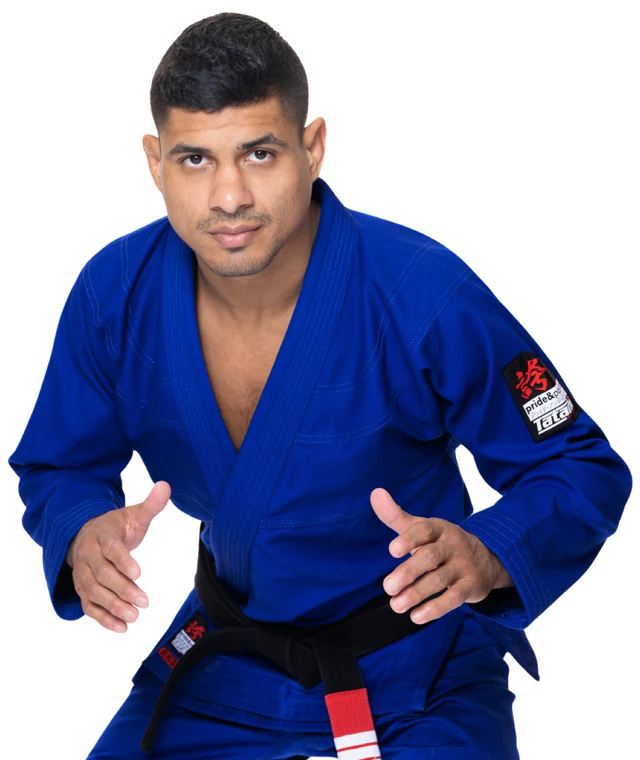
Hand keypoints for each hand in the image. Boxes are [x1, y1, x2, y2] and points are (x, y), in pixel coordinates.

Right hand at [66, 481, 170, 632]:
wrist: (85, 535)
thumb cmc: (115, 527)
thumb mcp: (133, 514)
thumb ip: (151, 505)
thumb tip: (166, 485)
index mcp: (102, 536)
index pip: (111, 549)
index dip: (123, 561)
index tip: (139, 573)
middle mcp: (88, 556)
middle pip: (102, 575)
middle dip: (123, 590)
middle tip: (144, 602)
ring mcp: (83, 574)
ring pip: (94, 593)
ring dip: (113, 606)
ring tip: (134, 616)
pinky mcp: (82, 590)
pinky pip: (88, 606)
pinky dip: (103, 619)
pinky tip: (121, 627)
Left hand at [370, 487, 512, 624]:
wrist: (486, 558)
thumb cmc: (441, 542)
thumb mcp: (421, 527)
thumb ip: (396, 515)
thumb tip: (375, 493)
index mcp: (439, 528)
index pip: (424, 530)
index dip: (409, 539)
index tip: (392, 551)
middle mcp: (452, 545)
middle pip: (430, 557)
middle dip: (408, 572)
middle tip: (387, 587)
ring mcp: (463, 566)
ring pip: (440, 580)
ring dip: (417, 594)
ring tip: (396, 605)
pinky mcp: (471, 587)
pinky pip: (453, 598)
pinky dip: (435, 609)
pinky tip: (416, 616)